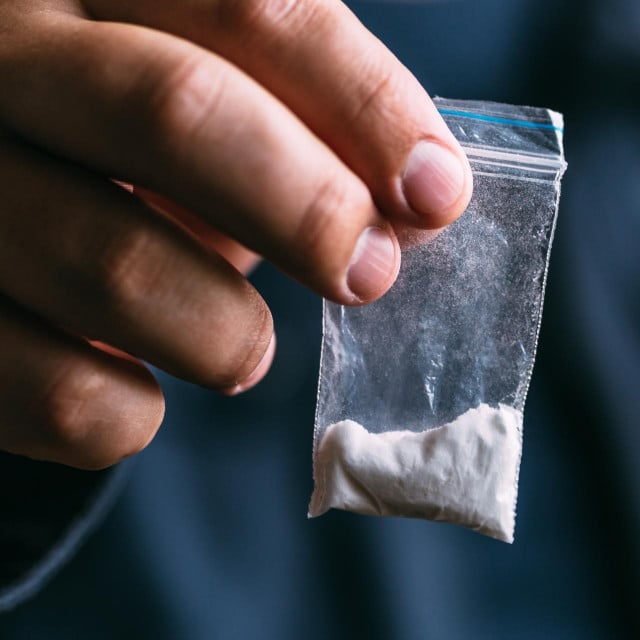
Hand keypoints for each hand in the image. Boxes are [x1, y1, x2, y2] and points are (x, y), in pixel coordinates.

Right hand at [0, 0, 471, 468]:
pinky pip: (63, 394)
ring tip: (241, 349)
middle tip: (367, 276)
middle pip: (173, 113)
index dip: (365, 105)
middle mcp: (3, 68)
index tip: (436, 191)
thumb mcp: (211, 111)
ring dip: (224, 334)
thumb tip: (422, 199)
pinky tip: (140, 386)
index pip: (251, 6)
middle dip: (307, 210)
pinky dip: (133, 413)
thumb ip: (305, 130)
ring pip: (116, 269)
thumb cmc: (123, 162)